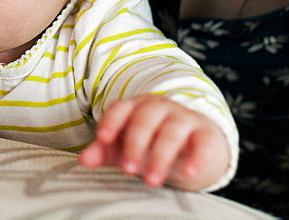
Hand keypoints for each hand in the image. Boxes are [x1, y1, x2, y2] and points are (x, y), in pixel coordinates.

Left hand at [79, 94, 230, 190]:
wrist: (193, 143)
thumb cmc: (151, 142)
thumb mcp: (125, 146)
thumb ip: (104, 151)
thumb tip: (83, 160)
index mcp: (135, 107)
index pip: (120, 108)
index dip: (111, 122)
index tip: (102, 139)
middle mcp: (158, 108)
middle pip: (145, 120)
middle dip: (134, 145)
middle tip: (127, 170)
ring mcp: (183, 118)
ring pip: (171, 132)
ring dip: (160, 156)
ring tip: (151, 181)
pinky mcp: (204, 134)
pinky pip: (202, 143)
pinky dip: (197, 157)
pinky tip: (190, 172)